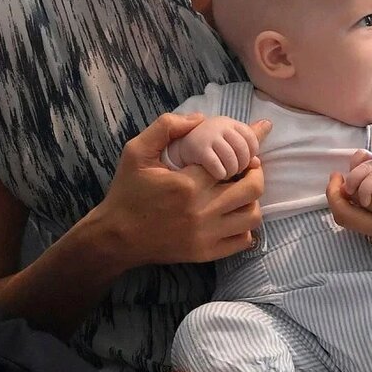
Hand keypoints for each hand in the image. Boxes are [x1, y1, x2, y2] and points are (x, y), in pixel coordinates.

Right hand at [98, 112, 270, 268]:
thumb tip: (200, 118)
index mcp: (187, 184)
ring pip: (253, 216)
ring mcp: (206, 235)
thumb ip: (165, 127)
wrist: (116, 237)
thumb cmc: (127, 192)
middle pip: (252, 188)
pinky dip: (246, 226)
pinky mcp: (206, 253)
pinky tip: (232, 216)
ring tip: (239, 191)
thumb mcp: (136, 151)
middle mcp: (202, 211)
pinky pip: (243, 240)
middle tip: (246, 167)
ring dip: (252, 200)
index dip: (245, 151)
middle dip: (255, 172)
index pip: (233, 161)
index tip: (246, 146)